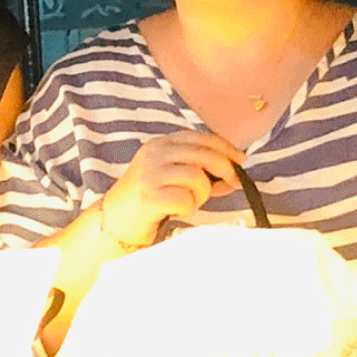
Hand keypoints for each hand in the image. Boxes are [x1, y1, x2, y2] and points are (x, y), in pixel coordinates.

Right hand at [98, 131, 246, 245]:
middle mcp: (155, 153)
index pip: (201, 137)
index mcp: (161, 143)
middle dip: (225, 169)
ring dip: (201, 194)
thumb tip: (233, 176)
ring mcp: (150, 172)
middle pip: (204, 154)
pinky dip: (187, 207)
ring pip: (198, 177)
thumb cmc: (150, 199)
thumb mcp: (175, 178)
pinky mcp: (148, 195)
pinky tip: (175, 209)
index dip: (225, 147)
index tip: (240, 160)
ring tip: (189, 201)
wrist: (115, 219)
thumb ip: (202, 174)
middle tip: (232, 183)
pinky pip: (185, 199)